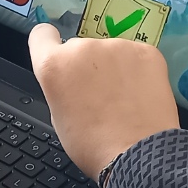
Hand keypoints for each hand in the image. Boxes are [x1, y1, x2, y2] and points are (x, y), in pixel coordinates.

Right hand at [28, 23, 180, 177]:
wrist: (139, 153)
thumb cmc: (92, 144)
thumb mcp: (59, 116)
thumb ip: (60, 87)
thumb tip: (71, 80)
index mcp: (53, 65)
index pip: (41, 35)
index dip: (49, 45)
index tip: (58, 54)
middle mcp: (82, 47)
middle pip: (80, 49)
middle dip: (87, 66)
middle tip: (99, 96)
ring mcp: (117, 46)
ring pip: (111, 53)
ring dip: (114, 68)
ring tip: (123, 99)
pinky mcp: (146, 51)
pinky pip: (137, 56)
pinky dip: (138, 70)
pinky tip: (140, 95)